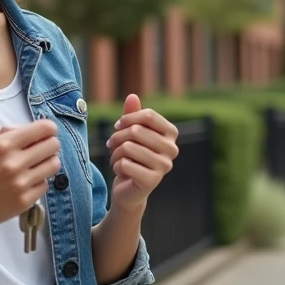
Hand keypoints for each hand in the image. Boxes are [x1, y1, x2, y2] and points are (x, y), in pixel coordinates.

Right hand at [0, 119, 60, 233]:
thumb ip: (13, 133)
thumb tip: (41, 130)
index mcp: (4, 144)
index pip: (44, 128)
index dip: (50, 129)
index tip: (47, 134)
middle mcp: (13, 162)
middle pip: (53, 145)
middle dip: (50, 146)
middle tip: (41, 151)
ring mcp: (20, 183)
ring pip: (54, 164)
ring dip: (48, 163)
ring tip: (36, 166)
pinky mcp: (25, 201)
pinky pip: (45, 184)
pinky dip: (38, 182)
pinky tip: (26, 183)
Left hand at [106, 94, 178, 212]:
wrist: (129, 189)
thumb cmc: (131, 156)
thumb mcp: (131, 133)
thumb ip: (133, 114)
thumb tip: (132, 96)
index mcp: (171, 133)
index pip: (148, 115)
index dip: (128, 118)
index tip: (118, 126)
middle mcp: (172, 149)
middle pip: (136, 131)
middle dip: (117, 137)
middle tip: (112, 145)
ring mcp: (164, 166)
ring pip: (128, 148)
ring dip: (115, 153)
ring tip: (117, 158)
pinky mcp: (152, 180)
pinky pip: (124, 164)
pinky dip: (116, 166)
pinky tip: (121, 171)